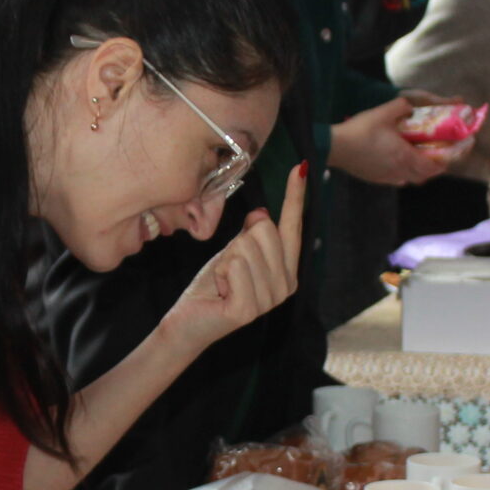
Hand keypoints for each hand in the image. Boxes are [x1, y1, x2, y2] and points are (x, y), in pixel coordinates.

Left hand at [156, 165, 306, 356]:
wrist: (188, 323)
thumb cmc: (213, 286)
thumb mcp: (233, 251)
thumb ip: (252, 234)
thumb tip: (262, 214)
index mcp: (287, 271)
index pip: (292, 226)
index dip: (294, 196)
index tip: (300, 166)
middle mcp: (286, 285)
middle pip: (265, 231)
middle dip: (238, 241)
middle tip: (229, 267)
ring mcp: (269, 300)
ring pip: (246, 246)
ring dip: (226, 259)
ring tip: (224, 281)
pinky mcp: (248, 309)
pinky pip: (235, 265)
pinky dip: (221, 271)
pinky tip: (220, 290)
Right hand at [330, 99, 449, 185]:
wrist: (336, 147)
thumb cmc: (361, 131)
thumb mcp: (383, 112)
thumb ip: (401, 106)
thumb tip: (409, 106)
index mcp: (405, 156)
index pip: (431, 167)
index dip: (442, 164)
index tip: (447, 157)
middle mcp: (398, 170)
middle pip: (422, 177)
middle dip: (432, 169)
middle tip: (435, 157)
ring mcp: (386, 176)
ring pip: (409, 178)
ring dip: (416, 171)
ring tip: (416, 159)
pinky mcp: (375, 178)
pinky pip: (395, 179)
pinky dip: (402, 172)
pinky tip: (396, 162)